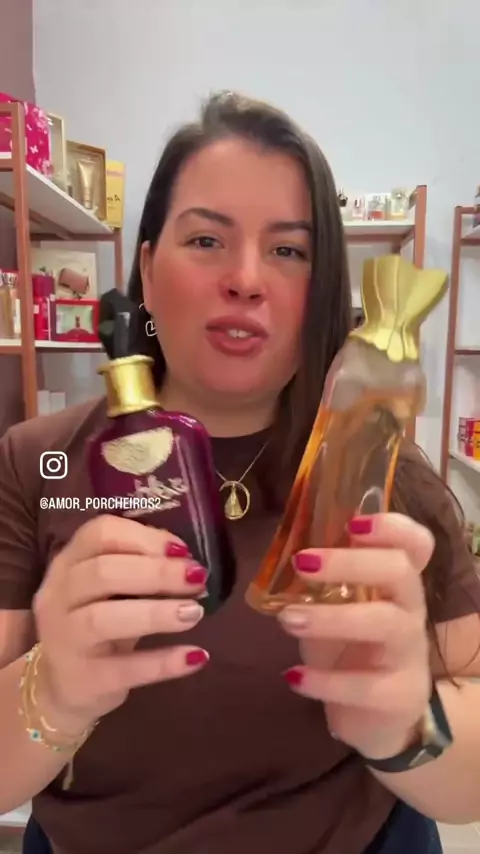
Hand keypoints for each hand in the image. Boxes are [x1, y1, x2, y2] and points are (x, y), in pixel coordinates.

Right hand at [33, 515, 207, 733]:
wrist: (62, 687)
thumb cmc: (96, 623)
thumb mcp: (109, 591)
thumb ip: (141, 570)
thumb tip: (191, 563)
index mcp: (68, 562)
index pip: (99, 533)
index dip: (144, 537)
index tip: (182, 550)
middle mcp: (58, 596)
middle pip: (103, 572)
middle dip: (157, 573)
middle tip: (198, 578)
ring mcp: (64, 640)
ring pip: (104, 619)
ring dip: (156, 613)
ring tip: (194, 613)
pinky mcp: (82, 680)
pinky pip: (124, 669)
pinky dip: (163, 662)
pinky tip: (196, 656)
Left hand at [278, 513, 433, 760]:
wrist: (375, 718)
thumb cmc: (350, 648)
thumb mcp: (335, 607)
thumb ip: (321, 577)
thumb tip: (285, 540)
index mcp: (396, 582)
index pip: (416, 543)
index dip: (393, 527)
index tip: (354, 522)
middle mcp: (410, 609)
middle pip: (399, 571)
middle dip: (350, 562)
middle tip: (301, 563)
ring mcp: (410, 653)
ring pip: (385, 623)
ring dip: (332, 618)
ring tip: (287, 620)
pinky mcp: (400, 695)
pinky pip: (366, 686)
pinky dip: (325, 681)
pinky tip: (293, 677)